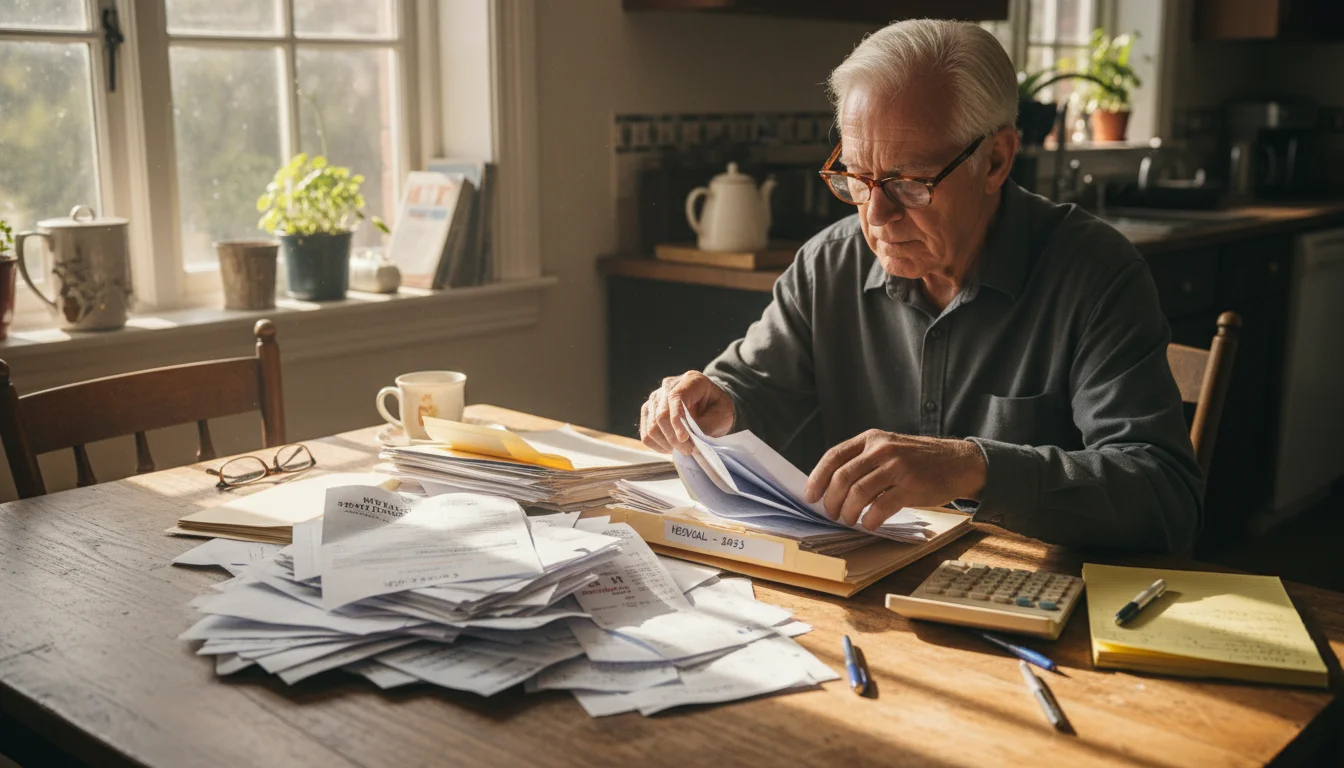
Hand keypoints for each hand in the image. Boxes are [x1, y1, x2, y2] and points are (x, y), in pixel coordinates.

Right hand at [639, 371, 734, 454]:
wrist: (711, 407)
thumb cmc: (718, 409)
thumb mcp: (722, 416)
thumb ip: (707, 426)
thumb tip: (688, 441)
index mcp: (690, 380)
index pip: (675, 398)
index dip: (677, 420)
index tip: (684, 439)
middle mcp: (668, 386)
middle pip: (661, 415)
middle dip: (673, 438)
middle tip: (688, 451)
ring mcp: (655, 398)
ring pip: (652, 427)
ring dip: (666, 444)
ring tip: (682, 449)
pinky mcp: (649, 412)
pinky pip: (646, 435)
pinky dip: (658, 446)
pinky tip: (672, 447)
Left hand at [803, 429, 986, 529]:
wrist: (959, 462)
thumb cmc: (920, 460)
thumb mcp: (889, 448)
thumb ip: (864, 460)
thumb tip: (832, 487)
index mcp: (871, 439)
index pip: (833, 457)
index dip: (817, 478)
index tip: (811, 496)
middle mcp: (881, 449)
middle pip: (842, 477)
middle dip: (831, 500)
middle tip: (831, 513)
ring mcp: (897, 467)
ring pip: (858, 493)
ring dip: (848, 512)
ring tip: (849, 520)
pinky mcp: (911, 486)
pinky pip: (881, 507)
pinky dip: (871, 519)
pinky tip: (870, 523)